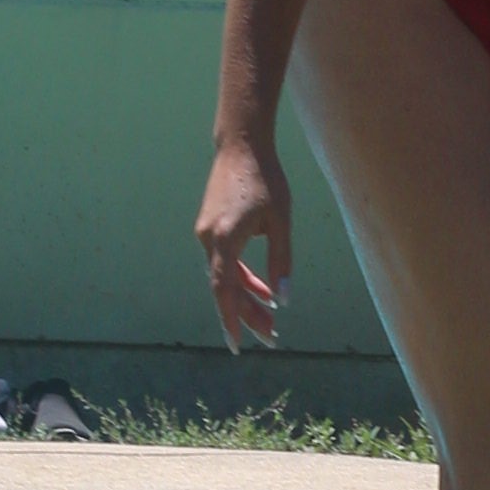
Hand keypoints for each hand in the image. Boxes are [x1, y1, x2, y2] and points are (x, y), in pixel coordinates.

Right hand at [194, 131, 292, 349]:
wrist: (240, 145)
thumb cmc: (265, 179)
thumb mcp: (281, 221)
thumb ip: (281, 260)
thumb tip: (283, 298)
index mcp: (225, 237)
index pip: (225, 289)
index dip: (231, 319)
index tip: (237, 344)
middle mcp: (209, 238)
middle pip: (225, 288)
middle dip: (247, 314)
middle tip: (271, 337)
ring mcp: (206, 233)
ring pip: (225, 277)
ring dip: (246, 298)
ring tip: (270, 317)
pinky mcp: (210, 228)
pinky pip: (225, 262)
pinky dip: (242, 278)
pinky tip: (262, 290)